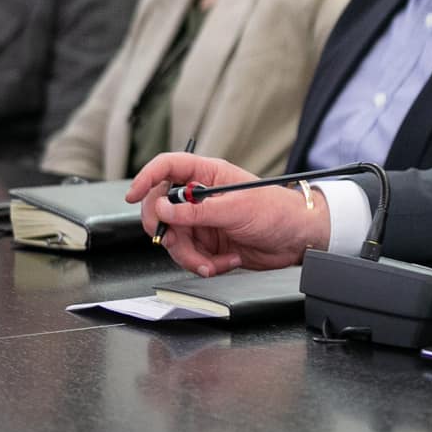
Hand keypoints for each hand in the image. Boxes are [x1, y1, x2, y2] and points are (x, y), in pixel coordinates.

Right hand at [126, 153, 326, 276]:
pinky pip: (188, 256)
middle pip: (159, 208)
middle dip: (166, 229)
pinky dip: (203, 264)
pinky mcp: (208, 244)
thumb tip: (163, 209)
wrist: (298, 240)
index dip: (146, 178)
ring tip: (213, 260)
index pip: (168, 167)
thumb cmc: (279, 212)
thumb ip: (197, 211)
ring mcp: (203, 222)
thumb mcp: (237, 209)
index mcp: (208, 176)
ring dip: (189, 255)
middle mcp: (201, 198)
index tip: (132, 195)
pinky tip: (225, 260)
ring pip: (172, 239)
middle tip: (175, 240)